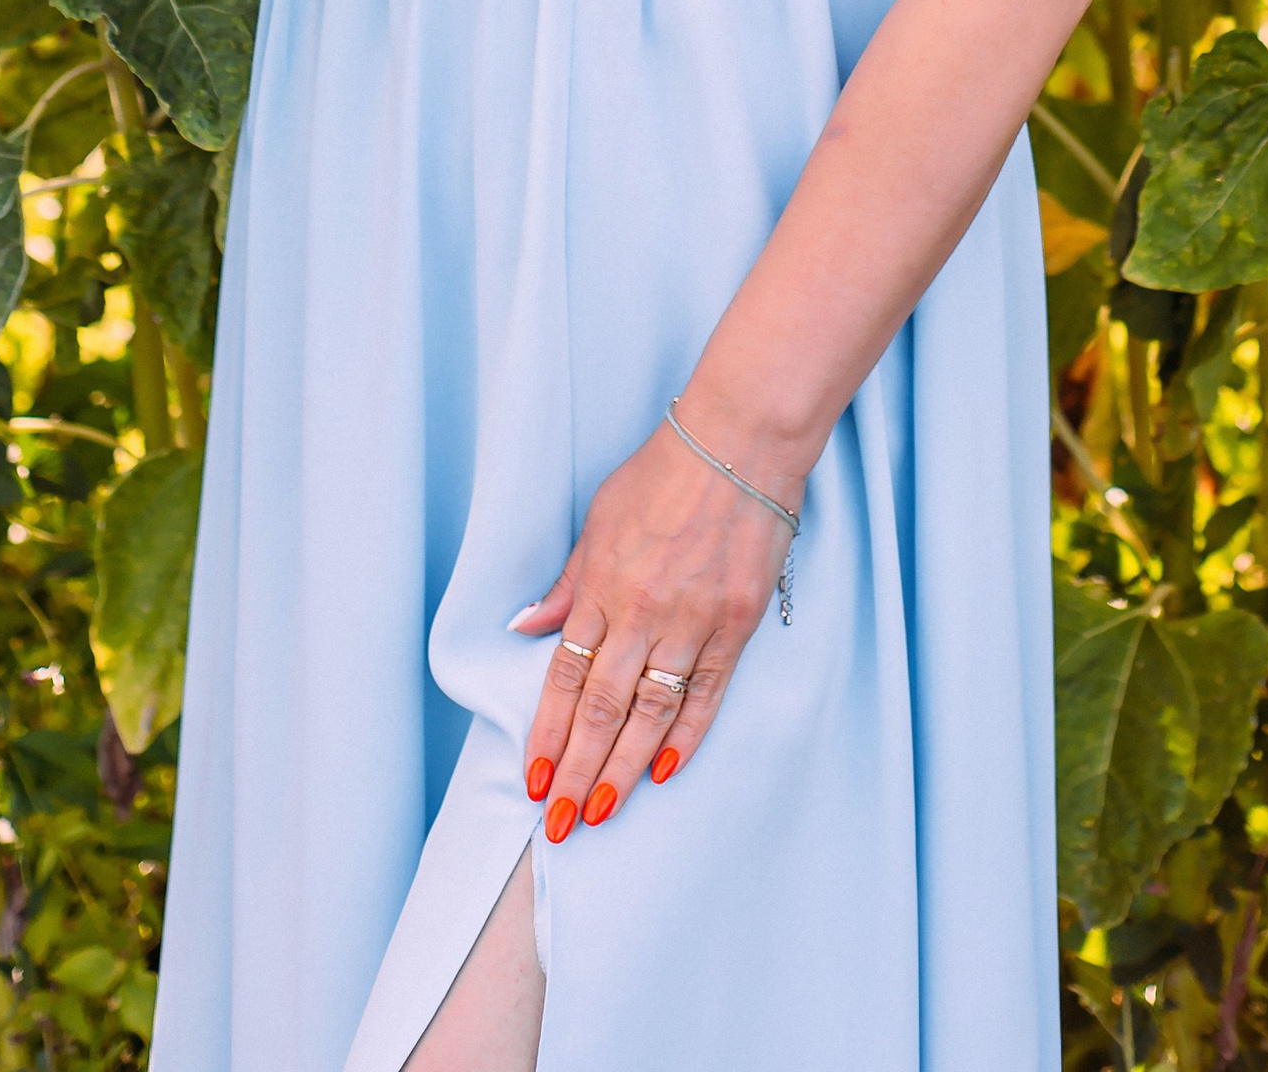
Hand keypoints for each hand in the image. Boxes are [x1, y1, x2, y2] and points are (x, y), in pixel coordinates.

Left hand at [511, 409, 801, 840]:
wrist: (739, 442)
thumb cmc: (664, 472)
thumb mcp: (600, 517)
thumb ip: (570, 581)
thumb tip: (528, 627)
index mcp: (602, 586)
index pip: (564, 677)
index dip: (547, 733)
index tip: (533, 779)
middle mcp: (642, 612)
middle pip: (601, 708)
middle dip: (576, 772)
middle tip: (558, 825)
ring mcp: (691, 622)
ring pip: (649, 713)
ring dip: (622, 768)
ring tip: (602, 812)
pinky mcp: (735, 625)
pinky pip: (706, 693)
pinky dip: (684, 736)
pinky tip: (663, 771)